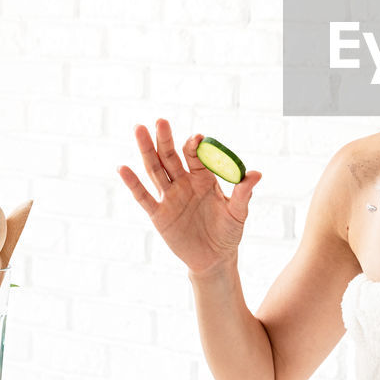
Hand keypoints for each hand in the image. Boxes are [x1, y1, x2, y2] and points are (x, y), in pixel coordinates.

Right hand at [118, 119, 261, 275]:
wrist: (214, 258)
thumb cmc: (228, 232)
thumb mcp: (238, 212)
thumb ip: (243, 193)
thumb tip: (256, 174)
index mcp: (203, 178)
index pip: (196, 156)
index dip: (195, 146)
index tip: (198, 138)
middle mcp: (184, 183)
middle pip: (171, 156)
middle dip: (165, 139)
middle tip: (160, 121)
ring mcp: (169, 197)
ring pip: (155, 170)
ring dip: (147, 151)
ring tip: (139, 129)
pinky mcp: (159, 214)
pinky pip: (143, 197)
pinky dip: (133, 183)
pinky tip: (123, 168)